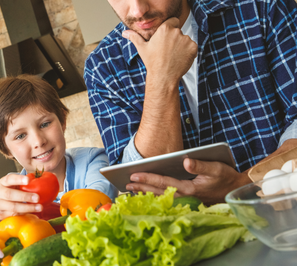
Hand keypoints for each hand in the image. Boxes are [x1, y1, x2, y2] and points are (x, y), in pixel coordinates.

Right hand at [0, 174, 42, 237]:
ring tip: (39, 207)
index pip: (9, 179)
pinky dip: (25, 213)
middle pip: (10, 194)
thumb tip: (47, 177)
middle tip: (37, 198)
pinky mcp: (1, 214)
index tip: (28, 180)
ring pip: (13, 207)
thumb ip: (25, 182)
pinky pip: (14, 214)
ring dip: (28, 208)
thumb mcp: (14, 184)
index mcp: (3, 182)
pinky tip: (33, 212)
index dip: (18, 179)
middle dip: (24, 196)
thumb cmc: (10, 191)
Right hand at [122, 17, 197, 85]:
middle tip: (168, 50)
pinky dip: (188, 52)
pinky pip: (192, 47)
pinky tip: (180, 58)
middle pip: (178, 31)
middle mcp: (176, 32)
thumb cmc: (152, 62)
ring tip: (173, 56)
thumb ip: (134, 37)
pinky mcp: (193, 47)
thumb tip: (125, 33)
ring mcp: (186, 40)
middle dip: (175, 39)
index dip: (170, 29)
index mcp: (164, 29)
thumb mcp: (142, 48)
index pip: (172, 21)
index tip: (167, 37)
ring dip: (182, 46)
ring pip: (185, 40)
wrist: (163, 76)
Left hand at [126, 158, 250, 204]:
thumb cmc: (225, 178)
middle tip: (126, 184)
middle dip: (141, 187)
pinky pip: (166, 198)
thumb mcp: (215, 168)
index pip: (164, 183)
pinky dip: (154, 195)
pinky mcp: (186, 199)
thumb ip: (200, 165)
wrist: (235, 190)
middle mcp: (185, 196)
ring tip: (130, 189)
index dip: (148, 178)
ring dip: (145, 192)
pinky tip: (145, 192)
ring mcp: (185, 199)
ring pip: (161, 197)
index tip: (134, 175)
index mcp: (190, 188)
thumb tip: (185, 160)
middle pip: (158, 192)